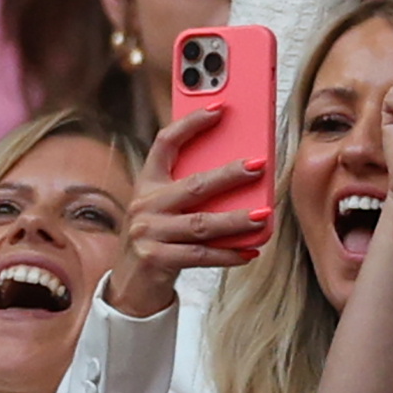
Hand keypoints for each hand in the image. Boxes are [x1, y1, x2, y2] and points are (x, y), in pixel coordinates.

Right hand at [105, 107, 265, 317]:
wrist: (129, 284)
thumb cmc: (156, 238)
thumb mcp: (163, 207)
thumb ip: (189, 191)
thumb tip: (239, 175)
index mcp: (147, 183)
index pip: (166, 143)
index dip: (191, 124)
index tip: (219, 109)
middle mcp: (145, 204)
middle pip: (193, 185)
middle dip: (228, 174)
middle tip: (258, 165)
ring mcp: (148, 232)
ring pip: (201, 224)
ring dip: (235, 220)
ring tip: (263, 214)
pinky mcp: (155, 259)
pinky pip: (200, 256)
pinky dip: (228, 254)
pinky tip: (249, 251)